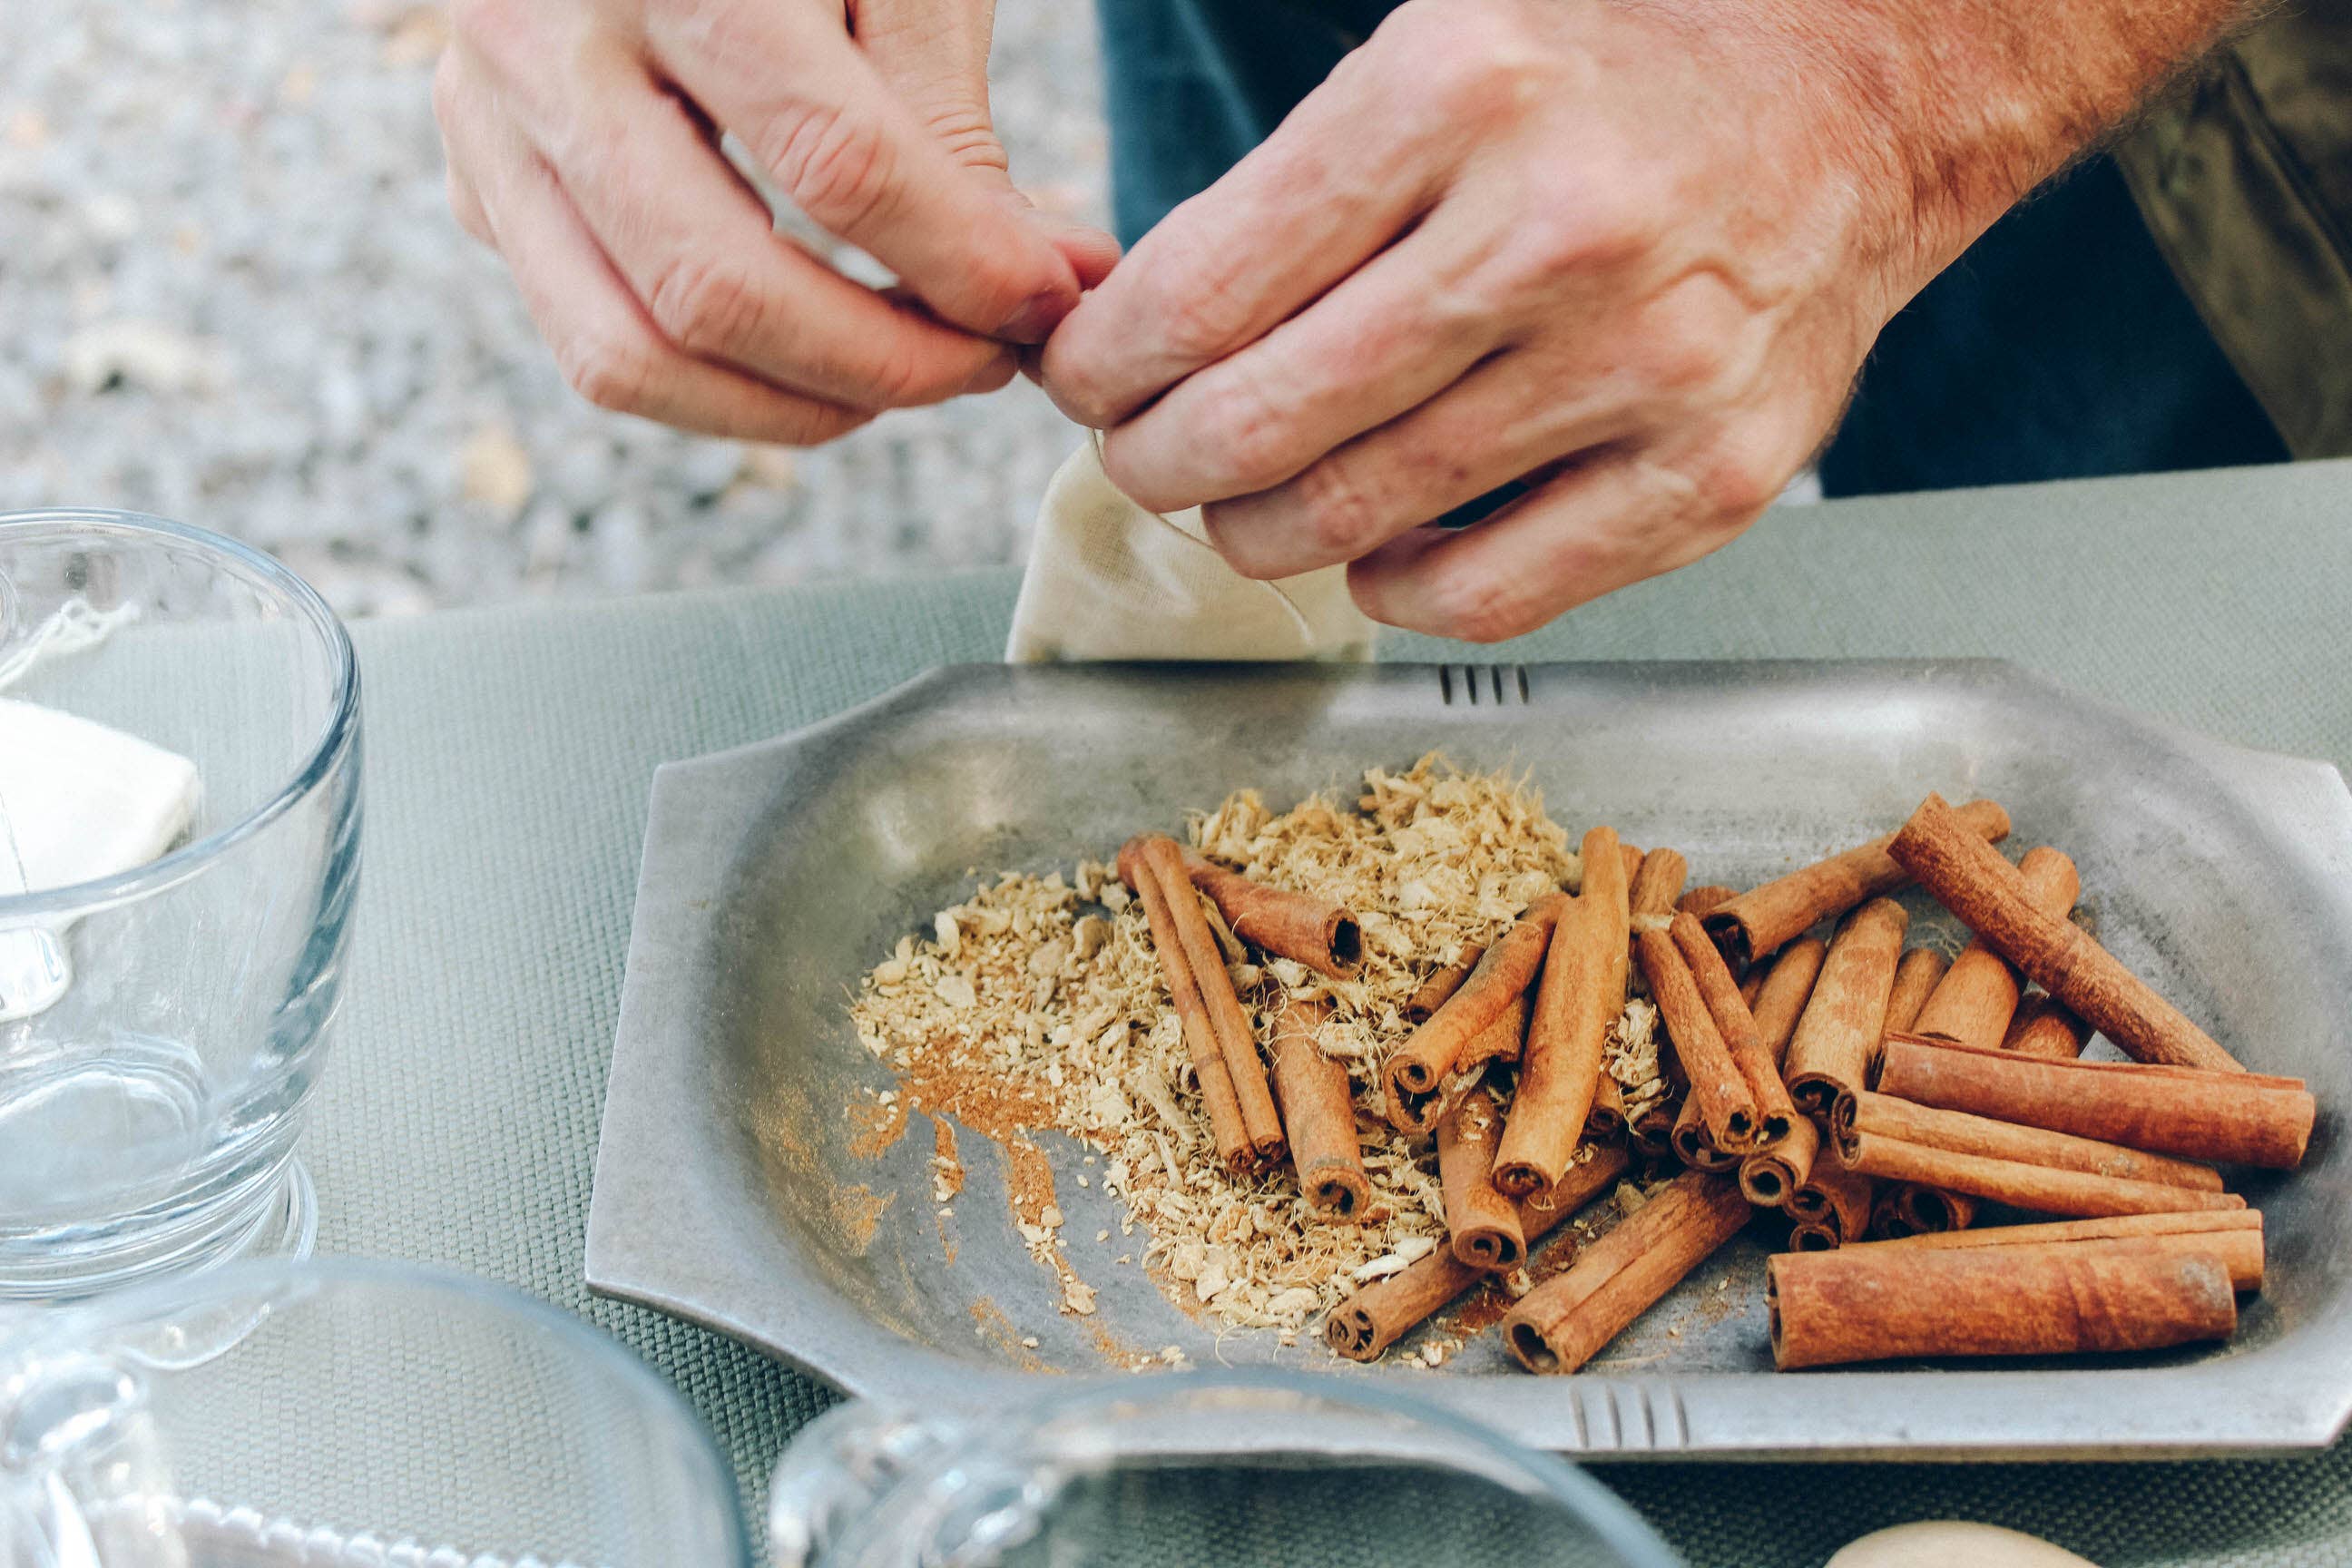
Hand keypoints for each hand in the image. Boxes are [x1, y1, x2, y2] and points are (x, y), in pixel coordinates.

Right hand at [436, 0, 1117, 443]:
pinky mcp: (478, 184)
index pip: (835, 162)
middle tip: (989, 364)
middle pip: (716, 288)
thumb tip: (1045, 285)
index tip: (1049, 301)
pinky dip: (722, 386)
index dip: (962, 261)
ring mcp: (487, 124)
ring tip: (912, 377)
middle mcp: (538, 45)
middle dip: (884, 363)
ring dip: (796, 407)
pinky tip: (822, 356)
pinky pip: (595, 344)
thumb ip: (950, 122)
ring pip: (629, 356)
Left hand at [1037, 0, 2230, 638]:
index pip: (1203, 287)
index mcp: (1457, 92)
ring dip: (1256, 530)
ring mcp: (1644, 366)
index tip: (1087, 381)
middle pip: (1260, 420)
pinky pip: (1485, 593)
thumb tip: (1128, 346)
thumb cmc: (1608, 93)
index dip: (1106, 364)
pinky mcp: (1707, 477)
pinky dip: (1391, 589)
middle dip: (1158, 460)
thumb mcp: (1433, 60)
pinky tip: (1372, 549)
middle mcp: (1554, 231)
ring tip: (1242, 502)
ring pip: (1355, 517)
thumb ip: (1286, 197)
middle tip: (1144, 456)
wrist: (1846, 113)